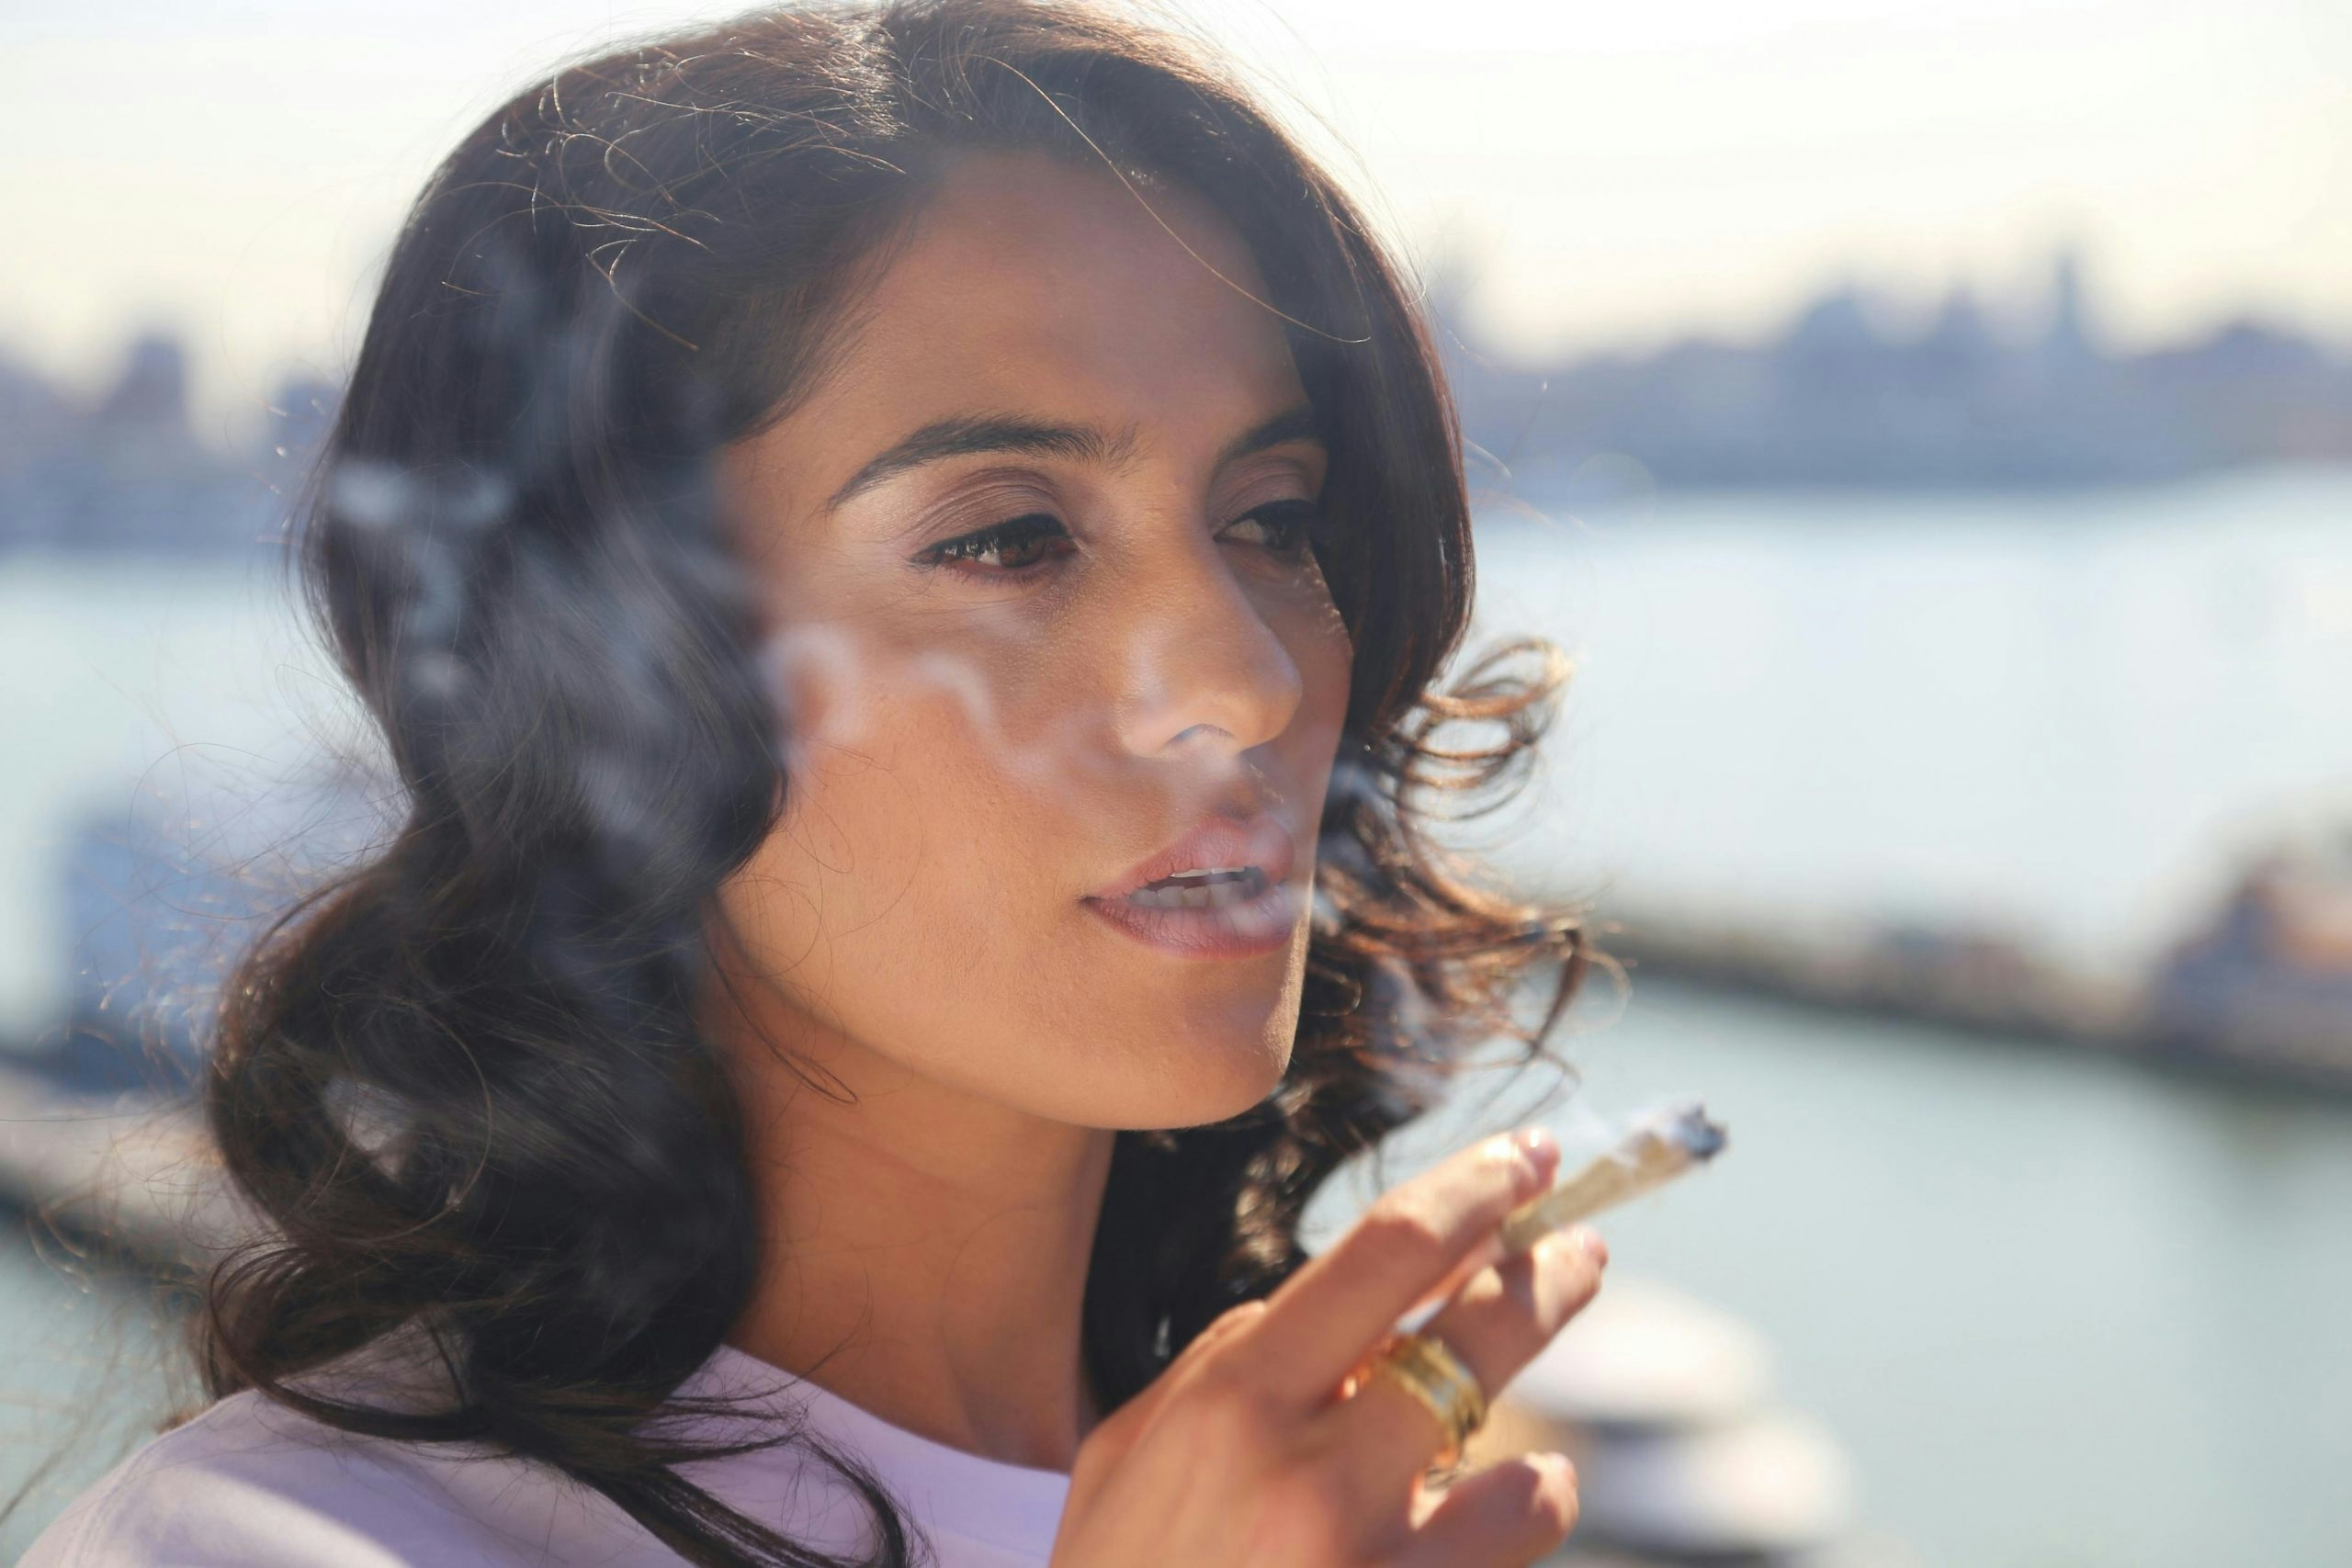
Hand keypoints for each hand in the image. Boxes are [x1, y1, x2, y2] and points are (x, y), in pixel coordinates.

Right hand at [1050, 1129, 1606, 1566]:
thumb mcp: (1128, 1450)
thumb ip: (1226, 1360)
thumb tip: (1336, 1296)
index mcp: (1231, 1399)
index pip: (1387, 1250)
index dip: (1476, 1190)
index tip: (1525, 1157)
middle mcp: (1307, 1472)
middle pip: (1480, 1335)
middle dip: (1550, 1277)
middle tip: (1582, 1247)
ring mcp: (1366, 1559)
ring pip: (1526, 1471)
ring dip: (1524, 1455)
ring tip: (1512, 1464)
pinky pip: (1520, 1544)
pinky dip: (1520, 1519)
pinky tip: (1498, 1519)